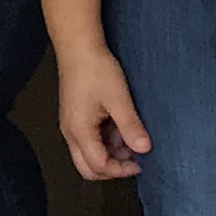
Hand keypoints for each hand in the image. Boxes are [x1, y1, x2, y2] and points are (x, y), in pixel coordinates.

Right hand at [54, 44, 149, 180]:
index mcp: (79, 131)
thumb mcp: (118, 98)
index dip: (120, 169)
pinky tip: (118, 127)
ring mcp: (70, 125)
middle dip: (111, 168)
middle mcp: (70, 133)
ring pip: (87, 155)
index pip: (98, 166)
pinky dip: (104, 142)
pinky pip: (88, 141)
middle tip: (133, 158)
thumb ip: (130, 126)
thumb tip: (144, 150)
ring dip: (109, 154)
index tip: (140, 161)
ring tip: (129, 138)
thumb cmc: (96, 70)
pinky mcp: (74, 117)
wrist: (78, 46)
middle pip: (87, 168)